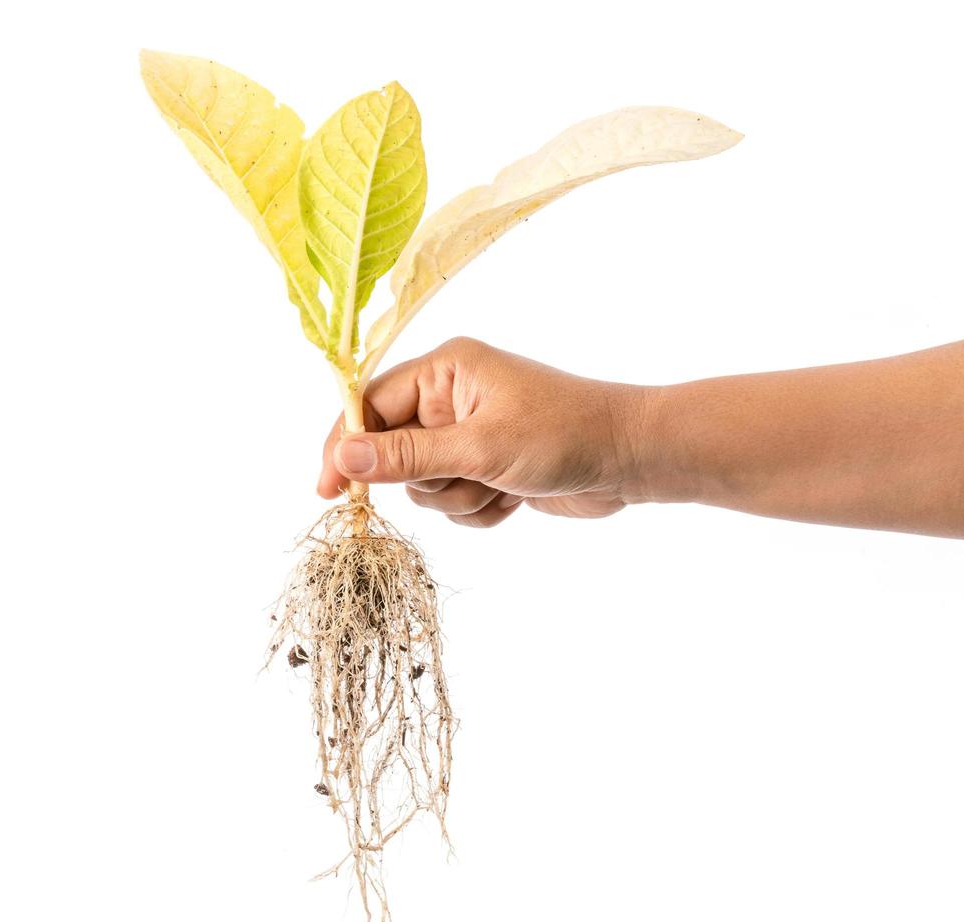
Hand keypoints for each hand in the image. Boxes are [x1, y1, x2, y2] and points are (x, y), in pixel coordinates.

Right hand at [317, 337, 649, 527]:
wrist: (632, 459)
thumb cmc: (563, 436)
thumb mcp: (479, 448)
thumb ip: (407, 457)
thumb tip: (342, 456)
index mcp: (444, 370)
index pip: (369, 406)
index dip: (346, 447)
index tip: (331, 490)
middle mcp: (449, 396)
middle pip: (394, 453)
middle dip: (429, 479)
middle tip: (468, 478)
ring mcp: (468, 433)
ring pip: (425, 486)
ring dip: (460, 498)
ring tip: (502, 484)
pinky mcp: (486, 466)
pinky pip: (455, 502)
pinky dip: (480, 509)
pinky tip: (515, 498)